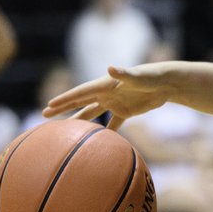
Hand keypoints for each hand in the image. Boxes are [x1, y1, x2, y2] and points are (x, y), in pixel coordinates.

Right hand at [41, 64, 171, 131]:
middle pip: (80, 102)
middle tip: (44, 115)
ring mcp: (115, 102)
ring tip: (64, 130)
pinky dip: (104, 133)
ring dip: (79, 121)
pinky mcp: (126, 111)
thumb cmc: (154, 77)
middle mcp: (107, 93)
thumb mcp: (140, 76)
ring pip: (92, 113)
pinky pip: (112, 124)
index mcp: (106, 84)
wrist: (169, 82)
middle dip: (62, 108)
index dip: (64, 99)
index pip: (80, 93)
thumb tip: (110, 67)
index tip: (49, 106)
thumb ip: (125, 73)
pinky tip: (96, 144)